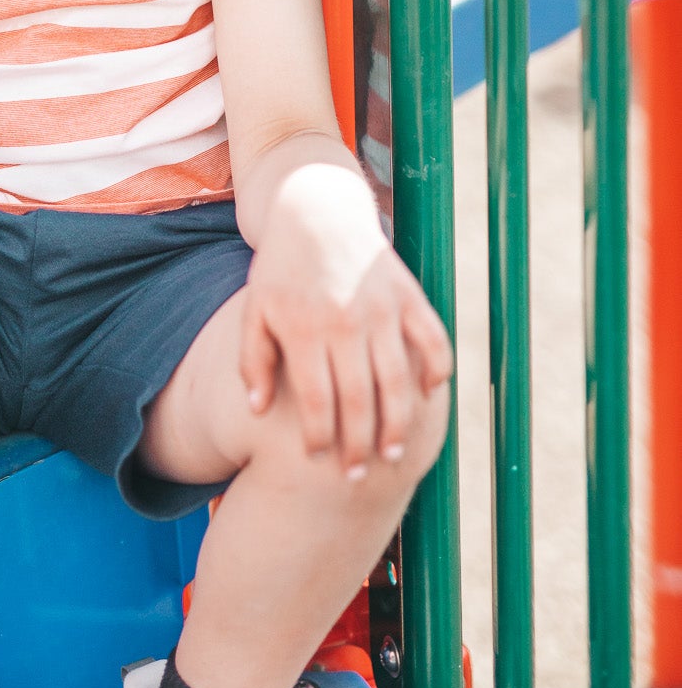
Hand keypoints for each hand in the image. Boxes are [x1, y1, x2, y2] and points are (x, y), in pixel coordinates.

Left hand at [238, 161, 452, 475]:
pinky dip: (435, 371)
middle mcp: (346, 320)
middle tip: (355, 478)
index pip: (316, 399)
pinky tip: (427, 398)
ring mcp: (382, 307)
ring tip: (392, 457)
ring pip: (398, 381)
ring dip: (398, 425)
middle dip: (358, 446)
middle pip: (359, 400)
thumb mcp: (254, 310)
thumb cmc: (280, 270)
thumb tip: (255, 412)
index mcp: (305, 327)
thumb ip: (252, 361)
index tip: (317, 460)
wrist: (315, 209)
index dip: (318, 437)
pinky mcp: (408, 294)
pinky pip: (432, 340)